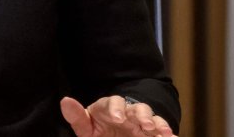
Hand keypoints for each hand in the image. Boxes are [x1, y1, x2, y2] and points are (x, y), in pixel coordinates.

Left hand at [60, 95, 176, 136]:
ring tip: (163, 133)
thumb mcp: (86, 127)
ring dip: (159, 124)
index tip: (117, 119)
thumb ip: (77, 117)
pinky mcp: (151, 133)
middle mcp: (129, 113)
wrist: (113, 136)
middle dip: (142, 115)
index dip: (116, 108)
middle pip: (137, 108)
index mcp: (111, 108)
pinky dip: (168, 134)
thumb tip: (65, 100)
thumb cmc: (98, 130)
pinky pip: (162, 132)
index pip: (113, 102)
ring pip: (153, 118)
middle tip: (145, 124)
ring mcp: (142, 123)